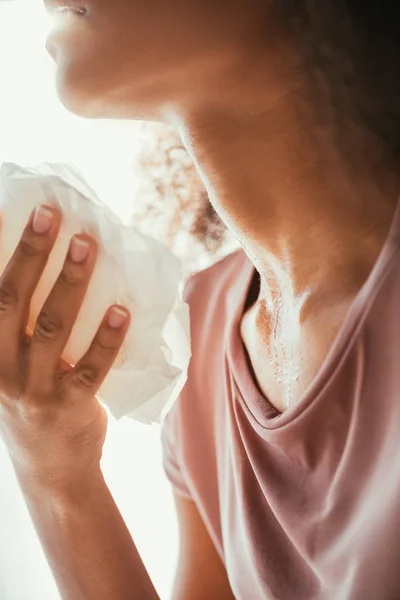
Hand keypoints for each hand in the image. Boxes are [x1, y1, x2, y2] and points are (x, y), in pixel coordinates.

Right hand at [0, 205, 129, 490]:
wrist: (50, 469)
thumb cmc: (34, 401)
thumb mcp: (13, 364)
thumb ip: (23, 327)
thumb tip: (56, 268)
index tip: (12, 212)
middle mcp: (1, 368)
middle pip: (12, 301)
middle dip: (31, 253)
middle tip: (51, 213)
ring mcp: (34, 389)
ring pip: (52, 327)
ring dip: (70, 282)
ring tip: (87, 244)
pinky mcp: (70, 407)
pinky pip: (90, 368)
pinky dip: (106, 339)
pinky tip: (122, 310)